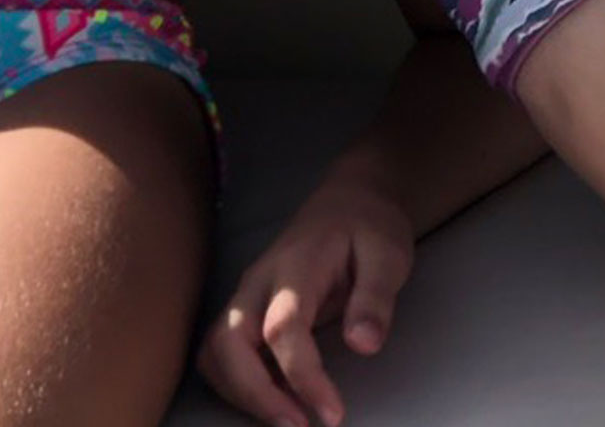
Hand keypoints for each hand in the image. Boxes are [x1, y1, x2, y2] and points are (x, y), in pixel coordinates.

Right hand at [200, 173, 415, 426]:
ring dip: (242, 394)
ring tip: (290, 421)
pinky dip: (239, 385)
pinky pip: (222, 353)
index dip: (301, 375)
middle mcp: (259, 281)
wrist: (350, 199)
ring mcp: (247, 294)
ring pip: (215, 351)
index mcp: (296, 264)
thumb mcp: (388, 254)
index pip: (282, 327)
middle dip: (255, 394)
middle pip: (229, 343)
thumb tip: (363, 345)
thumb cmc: (369, 227)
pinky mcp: (246, 309)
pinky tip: (278, 401)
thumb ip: (375, 298)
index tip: (332, 413)